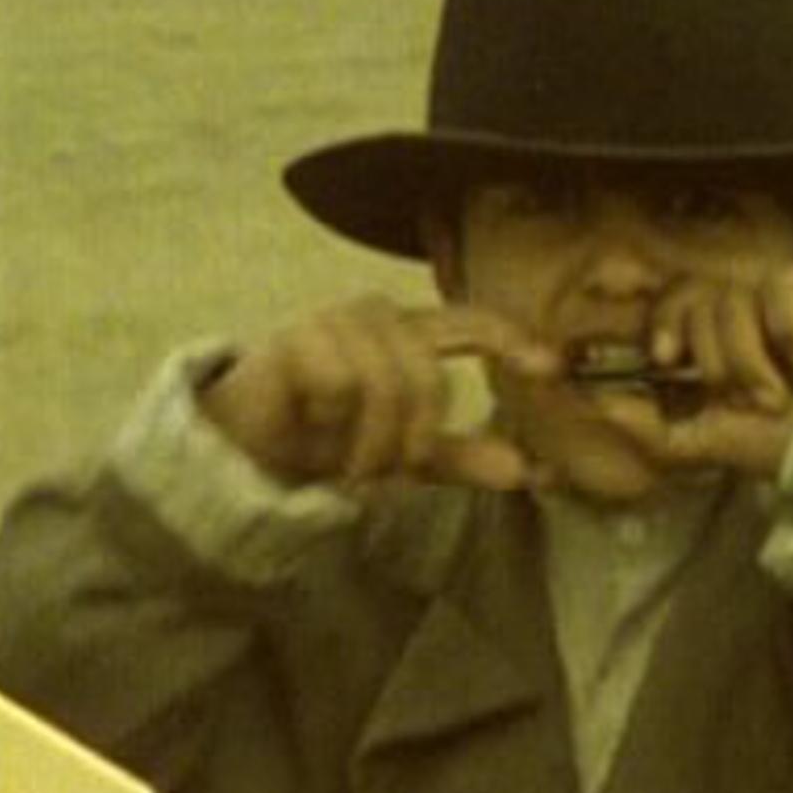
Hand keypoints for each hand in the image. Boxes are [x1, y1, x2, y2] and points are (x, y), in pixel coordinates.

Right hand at [200, 298, 561, 491]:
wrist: (241, 451)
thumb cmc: (320, 442)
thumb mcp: (401, 454)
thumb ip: (460, 457)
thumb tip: (531, 472)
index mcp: (406, 333)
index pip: (469, 323)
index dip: (510, 340)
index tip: (551, 368)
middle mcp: (374, 316)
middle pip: (428, 379)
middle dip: (409, 441)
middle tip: (379, 476)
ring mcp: (333, 320)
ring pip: (386, 385)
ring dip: (368, 443)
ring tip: (343, 464)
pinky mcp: (296, 336)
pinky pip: (341, 384)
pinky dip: (330, 423)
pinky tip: (308, 428)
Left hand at [595, 261, 792, 478]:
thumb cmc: (784, 443)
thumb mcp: (703, 441)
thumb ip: (648, 426)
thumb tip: (596, 405)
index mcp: (710, 344)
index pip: (668, 309)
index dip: (659, 325)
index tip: (659, 359)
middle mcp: (740, 315)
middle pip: (692, 302)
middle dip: (715, 361)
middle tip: (747, 397)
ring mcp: (778, 297)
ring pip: (731, 301)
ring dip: (753, 361)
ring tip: (781, 391)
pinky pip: (776, 289)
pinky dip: (788, 335)